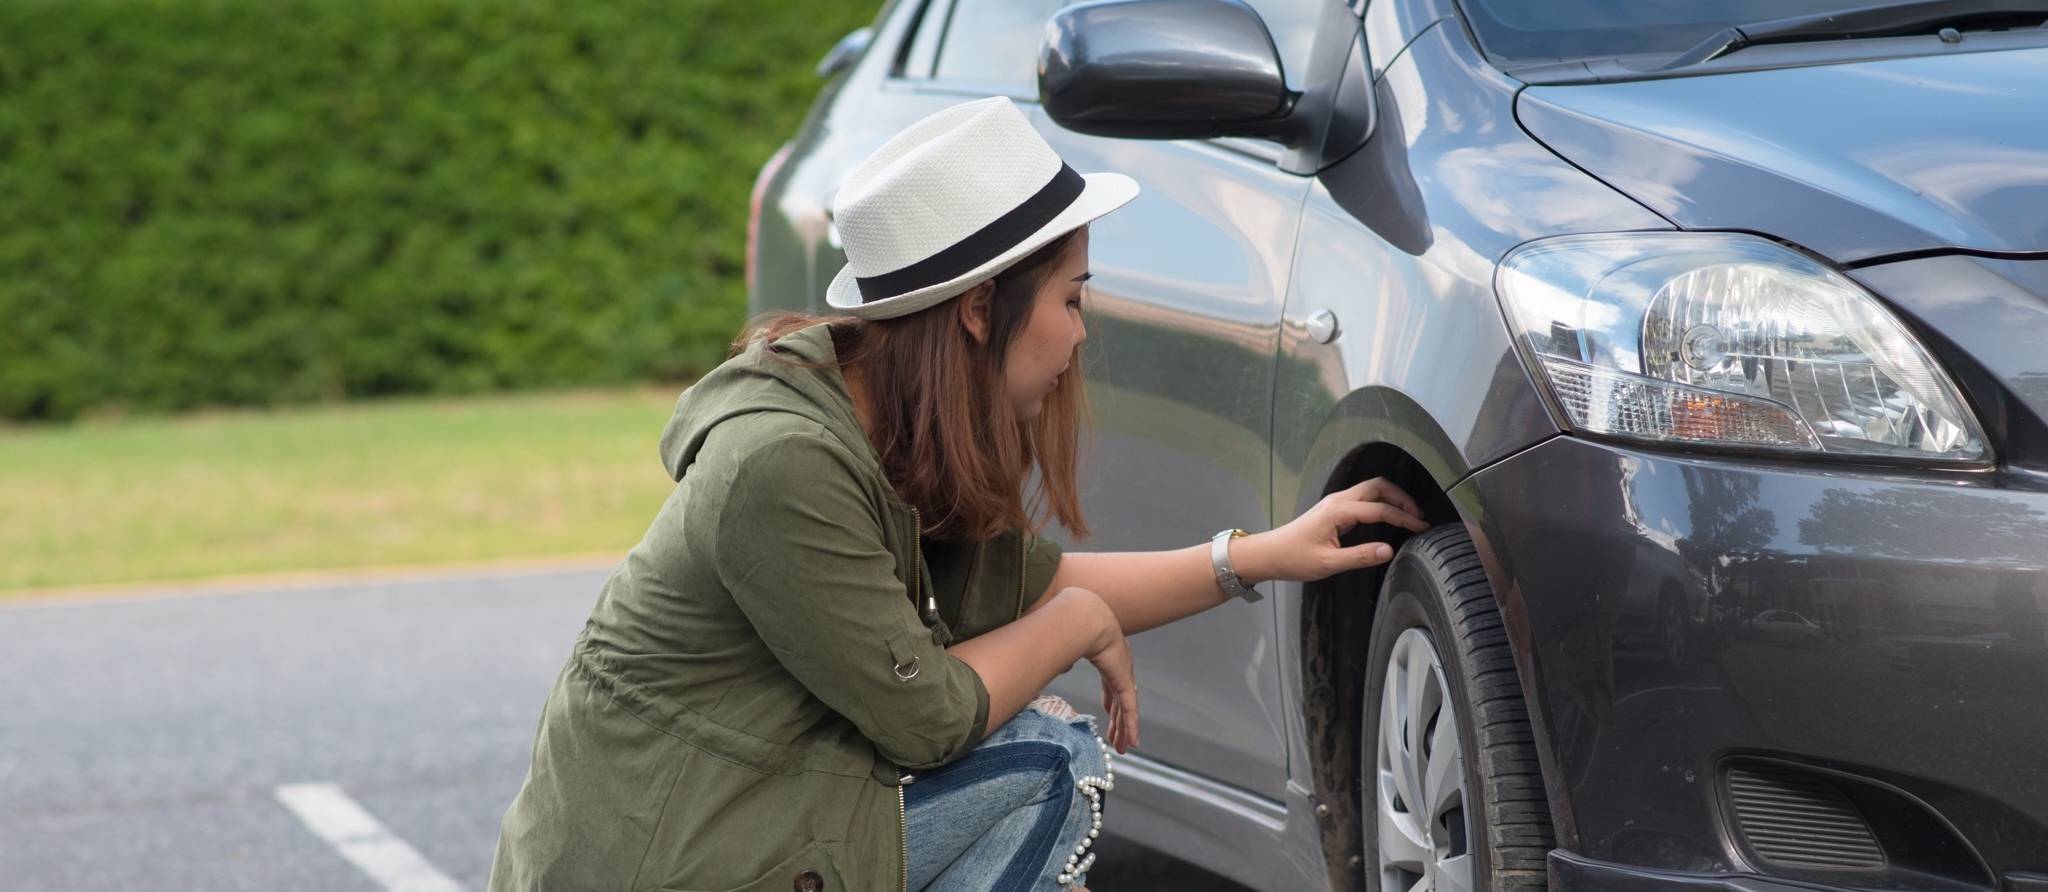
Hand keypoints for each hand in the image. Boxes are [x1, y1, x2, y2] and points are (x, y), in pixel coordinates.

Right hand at [1076, 590, 1139, 753]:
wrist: (1082, 618)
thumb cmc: (1066, 627)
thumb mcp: (1060, 649)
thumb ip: (1060, 660)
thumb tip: (1059, 668)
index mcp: (1105, 657)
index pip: (1110, 684)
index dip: (1109, 700)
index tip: (1107, 710)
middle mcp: (1118, 666)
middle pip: (1119, 700)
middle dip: (1117, 721)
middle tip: (1116, 739)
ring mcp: (1123, 673)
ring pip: (1124, 709)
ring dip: (1123, 729)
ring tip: (1123, 748)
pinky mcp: (1124, 680)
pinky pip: (1129, 709)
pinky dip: (1131, 726)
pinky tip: (1134, 742)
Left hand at [1237, 478, 1429, 583]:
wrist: (1269, 554)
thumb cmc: (1294, 558)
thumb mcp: (1328, 563)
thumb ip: (1360, 557)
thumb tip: (1389, 550)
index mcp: (1338, 511)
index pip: (1380, 509)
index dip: (1404, 517)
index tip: (1422, 527)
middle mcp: (1338, 500)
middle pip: (1378, 487)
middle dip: (1402, 498)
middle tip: (1419, 516)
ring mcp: (1335, 502)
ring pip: (1371, 489)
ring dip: (1392, 498)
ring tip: (1410, 515)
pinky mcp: (1333, 508)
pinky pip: (1363, 498)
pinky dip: (1381, 503)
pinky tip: (1389, 516)